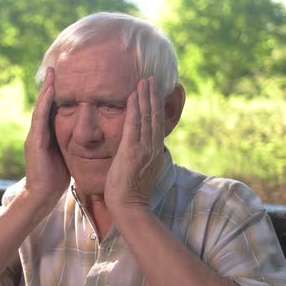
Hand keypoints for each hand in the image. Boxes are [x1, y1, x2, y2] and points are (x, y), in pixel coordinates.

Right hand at [23, 67, 69, 213]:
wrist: (42, 195)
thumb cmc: (55, 178)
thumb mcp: (65, 155)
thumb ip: (69, 143)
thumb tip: (84, 136)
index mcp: (47, 135)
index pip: (52, 110)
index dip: (57, 95)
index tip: (64, 79)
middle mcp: (39, 132)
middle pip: (45, 105)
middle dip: (49, 86)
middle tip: (54, 68)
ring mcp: (34, 136)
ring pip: (41, 107)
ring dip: (46, 90)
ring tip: (51, 73)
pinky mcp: (34, 141)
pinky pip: (40, 118)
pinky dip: (44, 103)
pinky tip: (50, 90)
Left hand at [105, 76, 164, 210]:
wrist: (128, 207)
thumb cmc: (129, 192)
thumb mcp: (139, 170)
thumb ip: (139, 155)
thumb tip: (137, 147)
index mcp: (155, 152)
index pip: (156, 124)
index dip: (156, 106)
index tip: (154, 91)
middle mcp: (153, 148)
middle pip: (155, 116)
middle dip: (153, 96)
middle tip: (151, 78)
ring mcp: (144, 149)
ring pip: (147, 117)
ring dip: (145, 97)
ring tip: (143, 81)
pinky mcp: (132, 151)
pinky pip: (134, 125)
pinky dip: (134, 109)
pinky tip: (132, 96)